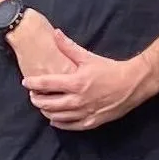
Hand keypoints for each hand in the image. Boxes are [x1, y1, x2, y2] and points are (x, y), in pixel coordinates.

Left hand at [20, 27, 152, 130]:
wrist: (132, 84)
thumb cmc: (110, 69)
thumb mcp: (89, 57)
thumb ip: (69, 47)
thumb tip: (55, 33)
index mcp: (75, 82)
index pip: (45, 85)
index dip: (33, 84)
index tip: (26, 82)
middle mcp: (77, 100)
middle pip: (47, 103)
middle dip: (36, 99)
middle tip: (33, 95)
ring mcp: (84, 113)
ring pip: (56, 116)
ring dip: (45, 111)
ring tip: (42, 105)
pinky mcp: (91, 122)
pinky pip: (70, 126)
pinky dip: (59, 123)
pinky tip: (54, 119)